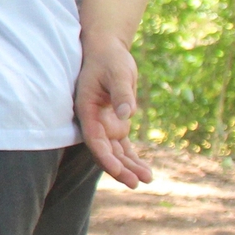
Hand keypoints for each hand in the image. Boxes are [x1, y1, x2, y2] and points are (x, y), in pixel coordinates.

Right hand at [75, 30, 152, 187]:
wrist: (108, 52)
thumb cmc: (110, 59)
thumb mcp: (118, 72)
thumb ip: (122, 93)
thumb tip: (127, 114)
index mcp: (86, 110)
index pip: (94, 140)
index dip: (105, 157)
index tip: (119, 171)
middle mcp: (93, 121)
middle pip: (104, 151)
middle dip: (119, 168)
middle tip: (136, 183)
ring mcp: (105, 124)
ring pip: (115, 152)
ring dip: (128, 166)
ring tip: (147, 179)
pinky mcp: (116, 123)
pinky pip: (123, 146)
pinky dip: (133, 158)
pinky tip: (146, 172)